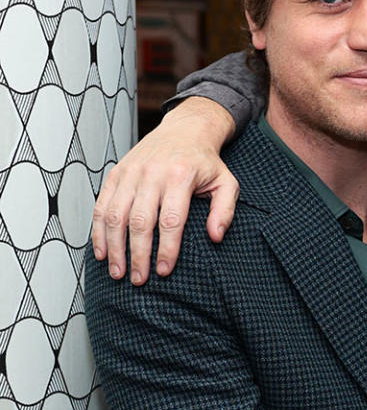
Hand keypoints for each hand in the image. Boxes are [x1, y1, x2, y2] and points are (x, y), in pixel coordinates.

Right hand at [92, 97, 237, 283]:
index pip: (171, 220)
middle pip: (140, 221)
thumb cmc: (205, 161)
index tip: (164, 271)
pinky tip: (103, 252)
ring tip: (118, 273)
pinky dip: (99, 230)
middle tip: (139, 280)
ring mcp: (131, 173)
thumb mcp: (226, 182)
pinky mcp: (116, 174)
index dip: (166, 248)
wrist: (184, 129)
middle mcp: (151, 173)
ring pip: (116, 215)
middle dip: (137, 254)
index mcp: (180, 176)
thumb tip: (215, 236)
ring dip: (115, 247)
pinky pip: (102, 205)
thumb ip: (224, 210)